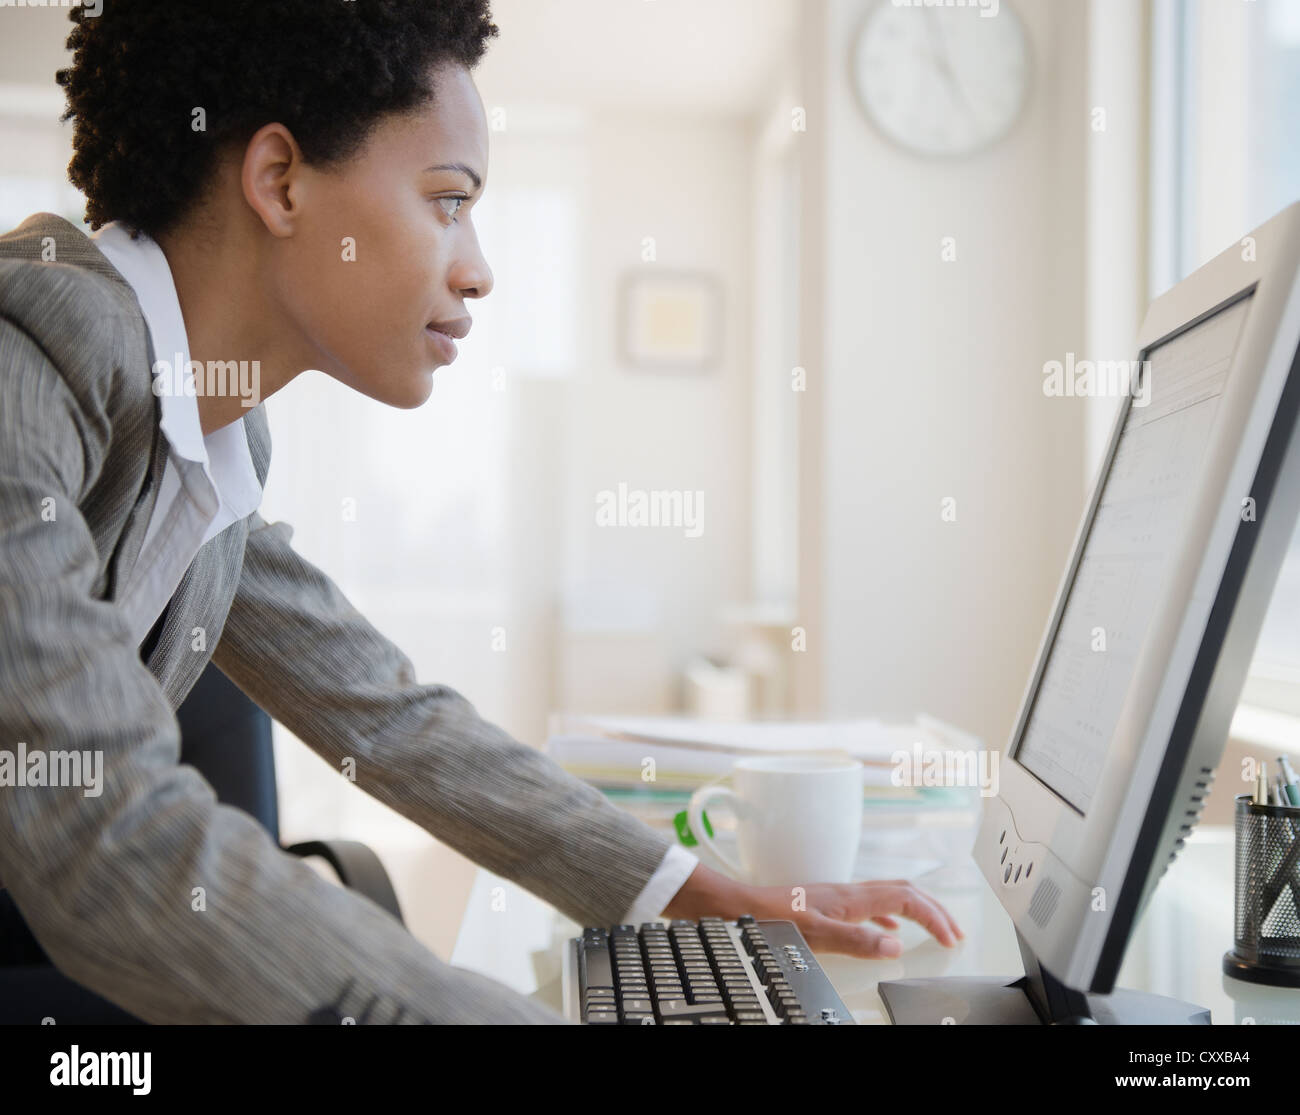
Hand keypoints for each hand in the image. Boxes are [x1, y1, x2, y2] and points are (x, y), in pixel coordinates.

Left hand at [663, 862, 963, 958]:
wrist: (737, 908)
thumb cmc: (770, 919)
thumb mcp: (815, 934)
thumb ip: (856, 940)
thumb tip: (895, 947)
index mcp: (850, 897)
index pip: (906, 900)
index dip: (933, 917)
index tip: (951, 938)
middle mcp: (847, 891)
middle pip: (903, 891)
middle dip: (934, 909)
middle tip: (955, 931)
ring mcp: (837, 896)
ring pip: (889, 895)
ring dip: (917, 909)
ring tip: (934, 926)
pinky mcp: (826, 904)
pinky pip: (870, 906)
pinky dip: (890, 917)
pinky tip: (887, 932)